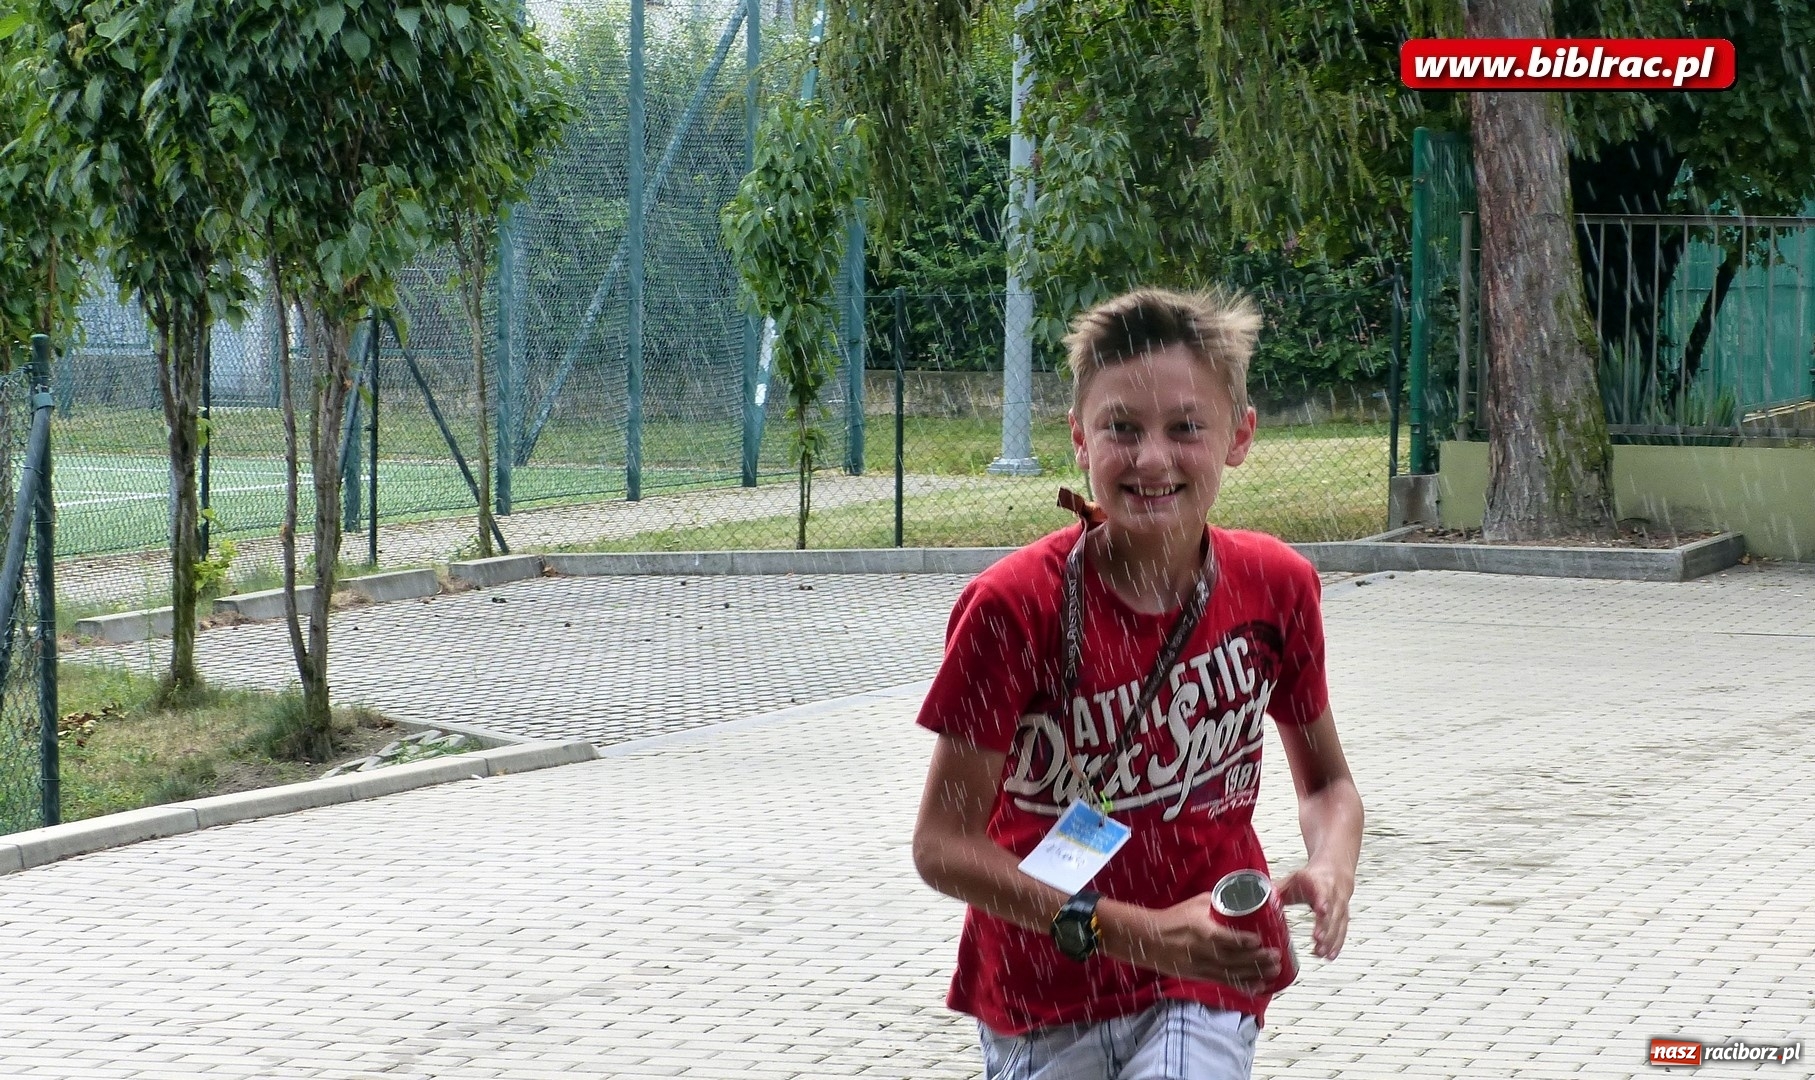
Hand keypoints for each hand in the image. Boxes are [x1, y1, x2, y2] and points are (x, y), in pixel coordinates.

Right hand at [1098, 893, 1281, 991]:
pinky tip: (1260, 986)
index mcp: (1200, 930)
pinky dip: (1243, 985)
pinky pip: (1225, 982)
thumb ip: (1219, 902)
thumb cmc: (1174, 918)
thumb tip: (1243, 899)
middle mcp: (1202, 951)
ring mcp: (1201, 966)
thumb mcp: (1196, 903)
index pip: (1224, 938)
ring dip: (1255, 973)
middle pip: (1234, 959)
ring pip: (1232, 973)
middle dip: (1257, 960)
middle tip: (1276, 956)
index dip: (1243, 941)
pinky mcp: (1200, 976)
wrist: (1148, 940)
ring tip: (1274, 971)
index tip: (1260, 940)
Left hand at [1276, 862, 1353, 959]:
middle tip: (1318, 940)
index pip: (1322, 892)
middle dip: (1325, 927)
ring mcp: (1340, 908)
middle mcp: (1333, 895)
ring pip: (1338, 924)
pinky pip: (1342, 933)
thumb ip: (1278, 889)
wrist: (1334, 872)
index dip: (1323, 901)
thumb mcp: (1293, 879)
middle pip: (1331, 912)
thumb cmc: (1312, 878)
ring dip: (1330, 940)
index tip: (1321, 910)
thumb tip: (1264, 898)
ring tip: (1321, 953)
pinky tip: (1330, 956)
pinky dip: (1336, 945)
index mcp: (1319, 883)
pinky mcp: (1343, 918)